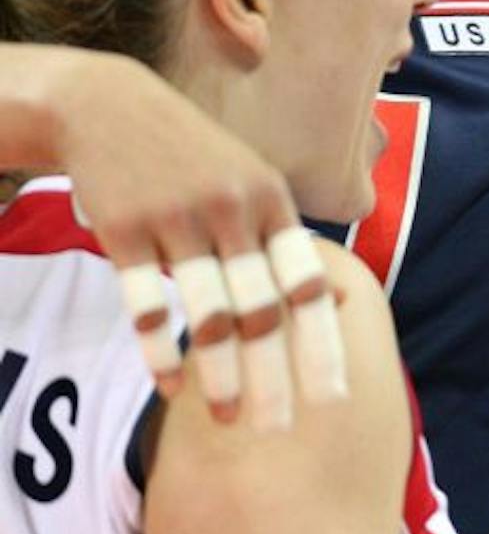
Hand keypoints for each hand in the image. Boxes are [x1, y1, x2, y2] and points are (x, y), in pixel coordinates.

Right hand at [52, 53, 347, 426]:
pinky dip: (159, 348)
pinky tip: (171, 387)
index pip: (308, 285)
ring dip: (220, 373)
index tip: (334, 395)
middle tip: (279, 428)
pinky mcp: (124, 228)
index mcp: (273, 202)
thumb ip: (283, 241)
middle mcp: (233, 210)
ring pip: (207, 312)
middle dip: (273, 375)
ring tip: (230, 419)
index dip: (322, 343)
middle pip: (261, 309)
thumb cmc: (193, 155)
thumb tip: (335, 301)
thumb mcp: (251, 181)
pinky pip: (146, 300)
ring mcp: (177, 218)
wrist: (108, 106)